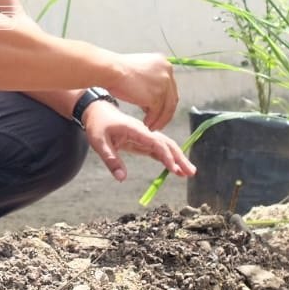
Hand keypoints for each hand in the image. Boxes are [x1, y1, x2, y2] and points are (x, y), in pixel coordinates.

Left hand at [82, 101, 196, 181]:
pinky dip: (168, 159)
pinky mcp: (143, 141)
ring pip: (166, 146)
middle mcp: (144, 131)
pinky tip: (175, 169)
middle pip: (167, 143)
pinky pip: (159, 150)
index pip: (155, 142)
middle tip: (191, 172)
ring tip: (188, 173)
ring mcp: (145, 135)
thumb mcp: (99, 143)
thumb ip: (111, 159)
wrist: (97, 112)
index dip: (165, 155)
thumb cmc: (98, 125)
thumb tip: (122, 178)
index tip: (173, 168)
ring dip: (177, 159)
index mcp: (135, 129)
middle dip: (179, 158)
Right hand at [105, 53, 179, 129]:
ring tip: (151, 126)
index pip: (170, 87)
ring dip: (159, 120)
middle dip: (165, 113)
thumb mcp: (140, 71)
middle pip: (172, 98)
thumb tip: (154, 97)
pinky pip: (157, 112)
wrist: (110, 71)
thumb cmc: (117, 70)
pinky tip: (146, 123)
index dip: (166, 101)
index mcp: (163, 64)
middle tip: (160, 122)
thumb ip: (150, 81)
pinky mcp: (156, 96)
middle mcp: (167, 72)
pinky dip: (152, 120)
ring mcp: (163, 84)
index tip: (162, 110)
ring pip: (166, 108)